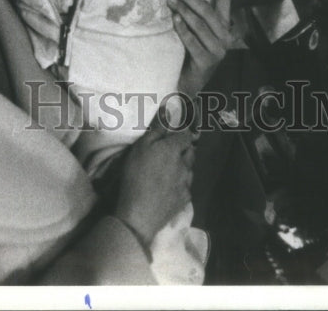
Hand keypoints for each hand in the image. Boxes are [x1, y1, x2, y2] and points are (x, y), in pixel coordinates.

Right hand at [114, 122, 194, 246]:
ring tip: (170, 172)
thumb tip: (167, 115)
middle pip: (191, 152)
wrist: (139, 213)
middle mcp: (184, 164)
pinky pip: (186, 187)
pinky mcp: (185, 199)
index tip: (174, 136)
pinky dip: (181, 184)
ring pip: (190, 170)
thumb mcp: (140, 147)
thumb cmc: (136, 175)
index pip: (186, 136)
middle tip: (171, 153)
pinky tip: (170, 188)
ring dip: (184, 167)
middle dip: (184, 150)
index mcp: (173, 149)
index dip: (181, 134)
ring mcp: (186, 183)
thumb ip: (156, 130)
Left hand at [168, 0, 232, 97]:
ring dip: (183, 10)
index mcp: (223, 27)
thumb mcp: (195, 31)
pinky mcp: (207, 62)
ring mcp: (217, 50)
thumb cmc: (189, 52)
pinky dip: (183, 30)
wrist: (187, 84)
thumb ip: (195, 15)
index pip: (225, 3)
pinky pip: (192, 41)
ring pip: (199, 25)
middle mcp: (224, 37)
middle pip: (207, 11)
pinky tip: (174, 20)